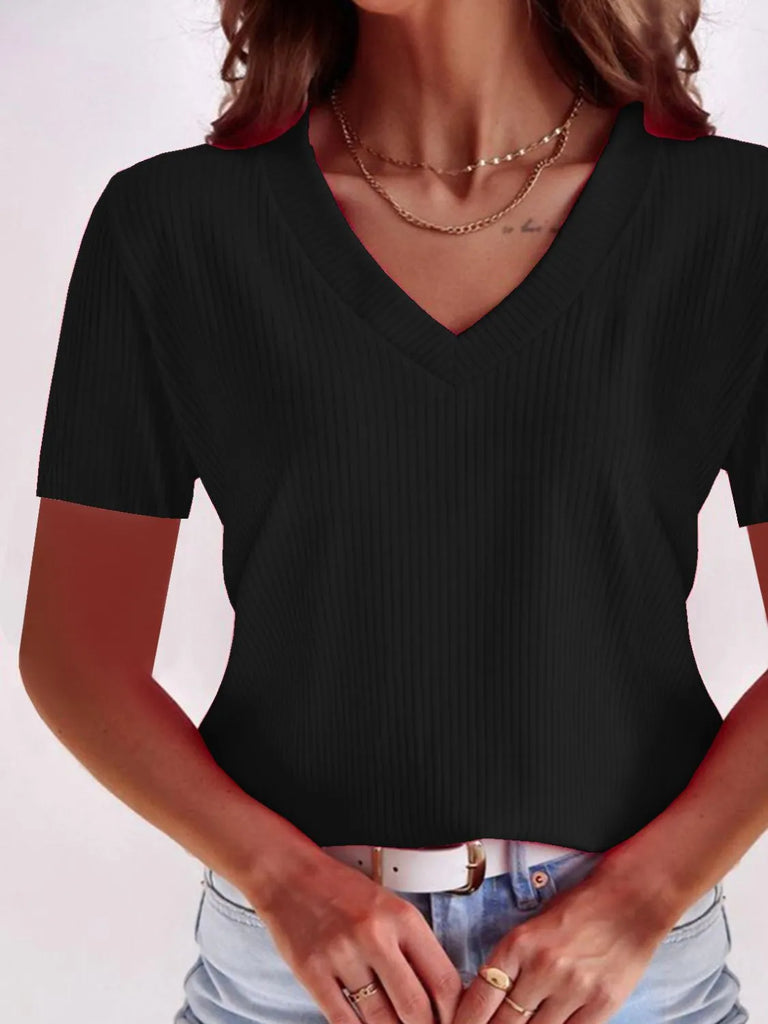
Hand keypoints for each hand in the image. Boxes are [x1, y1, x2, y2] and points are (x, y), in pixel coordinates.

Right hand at [242, 848, 463, 1023]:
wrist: (290, 875)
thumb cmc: (343, 891)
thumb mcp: (390, 906)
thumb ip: (414, 947)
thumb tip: (439, 997)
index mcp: (402, 917)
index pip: (443, 980)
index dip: (453, 1013)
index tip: (451, 1021)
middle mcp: (375, 935)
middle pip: (415, 1008)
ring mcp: (342, 954)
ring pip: (380, 1020)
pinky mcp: (312, 971)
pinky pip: (343, 1020)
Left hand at [450, 870, 671, 1023]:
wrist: (630, 901)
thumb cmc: (578, 910)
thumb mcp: (533, 926)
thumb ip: (513, 962)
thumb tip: (492, 999)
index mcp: (519, 943)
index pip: (481, 996)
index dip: (467, 1021)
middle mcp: (542, 968)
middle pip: (506, 1023)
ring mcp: (573, 989)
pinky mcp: (601, 1005)